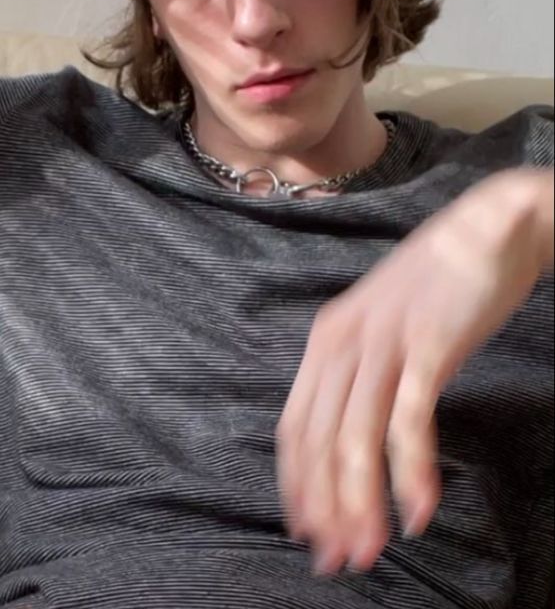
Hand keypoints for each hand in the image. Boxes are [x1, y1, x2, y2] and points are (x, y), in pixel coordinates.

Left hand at [276, 167, 552, 576]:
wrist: (489, 228)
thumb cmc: (440, 284)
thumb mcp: (385, 326)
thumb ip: (365, 373)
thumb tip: (352, 440)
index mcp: (329, 337)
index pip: (295, 426)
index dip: (298, 486)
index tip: (308, 532)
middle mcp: (345, 340)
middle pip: (319, 441)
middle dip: (326, 508)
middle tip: (338, 561)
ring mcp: (385, 342)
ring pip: (356, 439)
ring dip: (361, 503)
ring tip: (371, 549)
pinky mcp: (428, 347)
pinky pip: (410, 422)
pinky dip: (410, 473)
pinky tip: (419, 510)